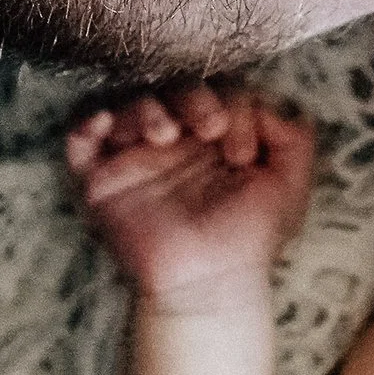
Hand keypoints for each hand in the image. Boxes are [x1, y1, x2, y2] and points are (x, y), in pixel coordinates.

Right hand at [67, 84, 314, 310]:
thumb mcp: (290, 184)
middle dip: (193, 99)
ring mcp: (136, 157)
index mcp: (215, 134)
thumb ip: (293, 138)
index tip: (242, 154)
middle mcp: (175, 140)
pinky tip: (104, 123)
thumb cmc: (251, 237)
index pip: (217, 91)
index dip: (232, 107)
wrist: (213, 284)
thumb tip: (266, 103)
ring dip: (146, 109)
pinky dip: (86, 126)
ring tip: (166, 135)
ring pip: (129, 107)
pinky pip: (80, 144)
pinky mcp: (102, 182)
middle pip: (173, 89)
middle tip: (210, 129)